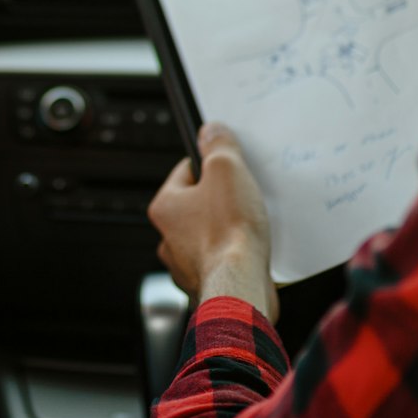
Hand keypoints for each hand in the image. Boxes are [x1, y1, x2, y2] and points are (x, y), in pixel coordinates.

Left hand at [148, 123, 279, 322]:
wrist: (241, 286)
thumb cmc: (229, 233)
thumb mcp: (227, 171)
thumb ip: (218, 146)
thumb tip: (211, 131)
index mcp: (165, 207)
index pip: (185, 171)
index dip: (210, 164)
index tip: (227, 162)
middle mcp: (169, 238)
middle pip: (198, 204)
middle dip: (222, 198)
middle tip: (243, 193)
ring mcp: (186, 263)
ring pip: (209, 233)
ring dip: (229, 227)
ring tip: (251, 222)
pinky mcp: (208, 282)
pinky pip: (222, 258)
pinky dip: (236, 253)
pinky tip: (252, 248)